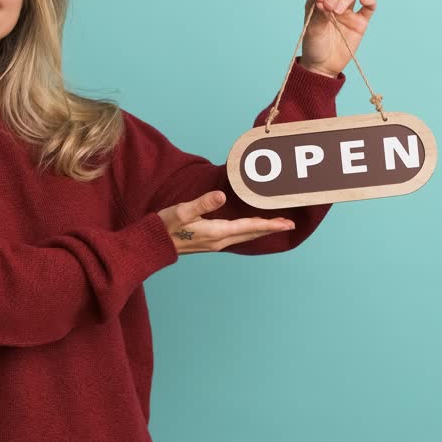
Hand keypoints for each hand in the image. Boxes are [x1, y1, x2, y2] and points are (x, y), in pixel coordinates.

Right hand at [157, 190, 294, 253]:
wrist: (152, 246)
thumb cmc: (164, 227)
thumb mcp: (181, 212)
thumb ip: (202, 203)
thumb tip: (220, 195)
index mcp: (216, 232)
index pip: (249, 227)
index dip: (269, 224)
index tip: (287, 223)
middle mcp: (219, 241)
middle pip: (252, 234)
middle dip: (271, 228)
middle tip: (289, 224)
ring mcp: (215, 243)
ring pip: (245, 236)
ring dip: (261, 230)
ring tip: (275, 225)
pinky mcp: (210, 242)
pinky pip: (236, 236)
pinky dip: (249, 231)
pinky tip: (251, 228)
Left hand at [300, 0, 375, 77]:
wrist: (324, 66)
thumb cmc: (315, 47)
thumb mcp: (313, 30)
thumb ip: (318, 15)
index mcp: (318, 7)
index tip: (319, 1)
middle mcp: (333, 7)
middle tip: (328, 8)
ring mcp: (347, 14)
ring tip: (338, 11)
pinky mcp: (360, 22)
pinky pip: (369, 7)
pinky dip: (369, 0)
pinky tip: (364, 0)